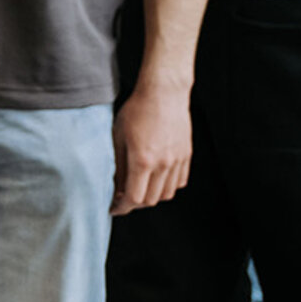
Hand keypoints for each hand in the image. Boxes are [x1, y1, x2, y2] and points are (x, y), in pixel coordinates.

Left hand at [111, 81, 192, 214]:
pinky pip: (179, 181)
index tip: (113, 208)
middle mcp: (163, 164)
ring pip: (166, 194)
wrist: (164, 93)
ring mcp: (177, 160)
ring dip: (152, 196)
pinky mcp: (186, 155)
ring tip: (139, 188)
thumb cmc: (136, 110)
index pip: (134, 198)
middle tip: (122, 198)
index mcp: (142, 161)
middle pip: (151, 200)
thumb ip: (117, 165)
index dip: (122, 208)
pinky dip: (166, 186)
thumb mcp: (118, 137)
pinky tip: (155, 178)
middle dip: (134, 204)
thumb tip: (114, 187)